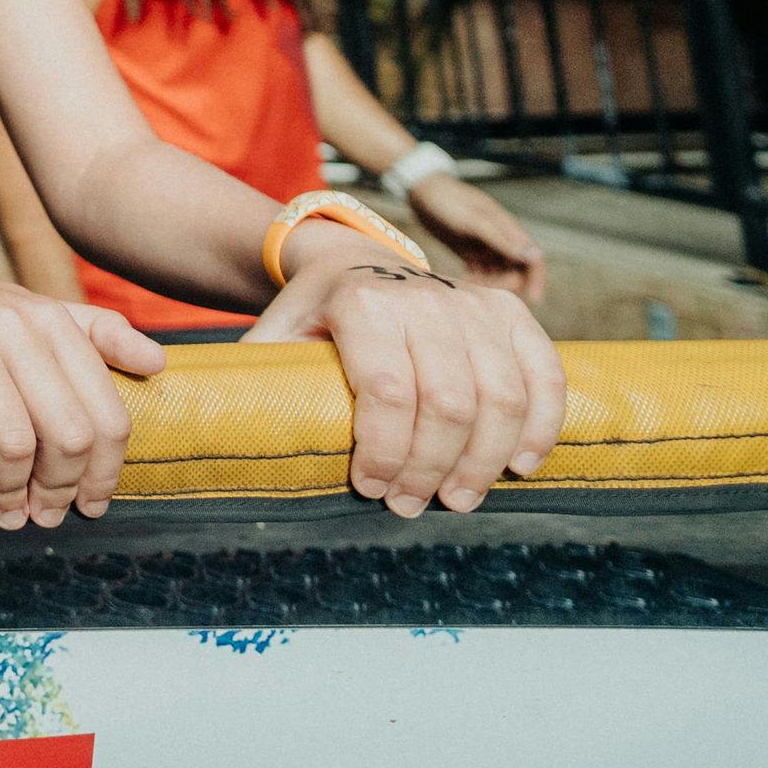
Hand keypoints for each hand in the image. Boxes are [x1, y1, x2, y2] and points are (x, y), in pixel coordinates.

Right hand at [0, 261, 166, 530]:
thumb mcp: (27, 312)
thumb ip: (95, 333)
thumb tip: (159, 364)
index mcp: (53, 320)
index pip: (106, 414)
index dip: (104, 473)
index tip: (90, 506)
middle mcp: (16, 323)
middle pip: (67, 433)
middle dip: (58, 489)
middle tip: (42, 516)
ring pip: (13, 438)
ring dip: (11, 490)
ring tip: (4, 512)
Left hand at [243, 235, 568, 512]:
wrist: (357, 263)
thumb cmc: (315, 317)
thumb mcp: (277, 336)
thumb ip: (261, 378)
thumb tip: (223, 431)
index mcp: (361, 303)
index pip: (386, 392)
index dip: (385, 452)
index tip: (370, 488)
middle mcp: (422, 297)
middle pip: (449, 403)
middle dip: (432, 467)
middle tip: (411, 505)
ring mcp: (471, 300)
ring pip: (501, 396)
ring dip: (484, 460)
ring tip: (458, 498)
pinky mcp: (508, 310)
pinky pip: (544, 372)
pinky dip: (542, 423)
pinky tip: (520, 464)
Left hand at [407, 174, 548, 301]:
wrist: (420, 191)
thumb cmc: (448, 202)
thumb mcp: (474, 222)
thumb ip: (502, 240)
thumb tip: (533, 256)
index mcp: (508, 229)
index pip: (533, 259)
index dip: (536, 279)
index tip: (533, 299)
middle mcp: (500, 239)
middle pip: (516, 270)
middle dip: (507, 282)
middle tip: (485, 283)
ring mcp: (484, 245)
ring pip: (498, 273)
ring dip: (491, 282)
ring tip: (472, 279)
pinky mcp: (468, 250)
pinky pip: (481, 271)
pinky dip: (478, 278)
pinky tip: (466, 278)